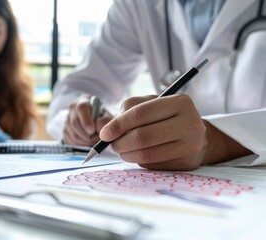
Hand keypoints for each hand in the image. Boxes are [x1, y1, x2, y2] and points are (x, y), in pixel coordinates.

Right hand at [63, 95, 112, 145]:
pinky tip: (87, 142)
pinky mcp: (65, 130)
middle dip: (87, 134)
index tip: (92, 130)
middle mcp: (72, 109)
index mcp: (83, 101)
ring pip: (73, 134)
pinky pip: (70, 140)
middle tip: (96, 138)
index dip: (86, 120)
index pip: (81, 108)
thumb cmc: (102, 118)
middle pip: (75, 123)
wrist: (97, 123)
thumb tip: (98, 127)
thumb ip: (105, 120)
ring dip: (85, 141)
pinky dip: (80, 144)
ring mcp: (67, 120)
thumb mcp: (107, 116)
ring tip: (94, 140)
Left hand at [99, 94, 251, 169]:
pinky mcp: (188, 162)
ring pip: (147, 154)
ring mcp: (191, 145)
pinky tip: (138, 155)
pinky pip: (154, 165)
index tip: (104, 134)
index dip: (118, 125)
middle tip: (111, 145)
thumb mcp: (151, 103)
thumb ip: (129, 110)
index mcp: (180, 102)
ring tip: (121, 150)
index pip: (141, 113)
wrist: (197, 135)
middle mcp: (190, 123)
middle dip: (120, 143)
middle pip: (143, 136)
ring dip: (127, 154)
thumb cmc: (166, 116)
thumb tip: (108, 131)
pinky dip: (140, 161)